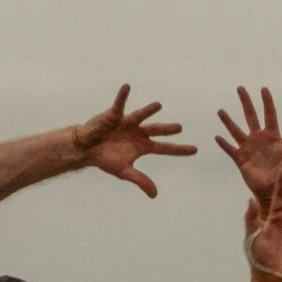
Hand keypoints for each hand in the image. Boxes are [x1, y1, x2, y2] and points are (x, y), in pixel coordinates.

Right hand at [71, 85, 196, 198]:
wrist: (87, 149)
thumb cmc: (105, 159)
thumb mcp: (125, 172)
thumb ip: (141, 180)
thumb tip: (155, 195)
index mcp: (142, 146)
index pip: (164, 148)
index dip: (179, 149)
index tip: (195, 150)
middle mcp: (138, 132)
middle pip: (156, 130)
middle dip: (167, 129)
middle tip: (179, 128)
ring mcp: (127, 122)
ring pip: (141, 115)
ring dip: (149, 110)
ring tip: (158, 105)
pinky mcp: (114, 115)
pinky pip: (119, 104)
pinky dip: (122, 96)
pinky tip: (127, 86)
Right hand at [215, 86, 281, 205]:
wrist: (275, 190)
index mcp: (272, 136)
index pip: (269, 114)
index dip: (267, 102)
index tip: (263, 89)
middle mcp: (258, 139)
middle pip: (251, 116)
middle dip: (246, 102)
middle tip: (240, 88)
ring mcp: (248, 149)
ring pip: (236, 131)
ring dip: (228, 121)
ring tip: (220, 111)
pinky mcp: (241, 160)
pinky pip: (230, 150)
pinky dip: (224, 144)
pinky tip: (216, 137)